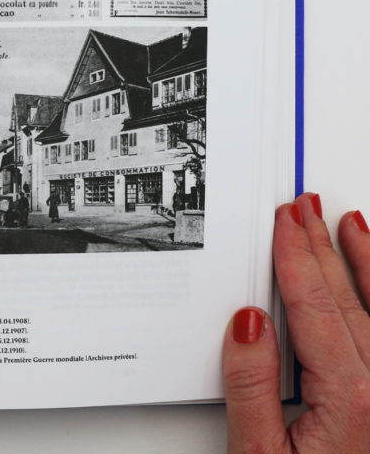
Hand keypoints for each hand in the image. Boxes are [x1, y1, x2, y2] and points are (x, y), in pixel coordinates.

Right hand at [223, 192, 369, 452]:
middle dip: (324, 247)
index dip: (297, 256)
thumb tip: (247, 323)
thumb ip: (251, 387)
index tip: (286, 221)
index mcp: (350, 399)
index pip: (315, 306)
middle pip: (352, 300)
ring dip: (369, 263)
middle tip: (306, 207)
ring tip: (354, 225)